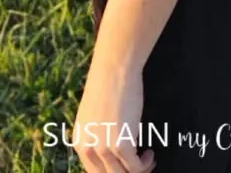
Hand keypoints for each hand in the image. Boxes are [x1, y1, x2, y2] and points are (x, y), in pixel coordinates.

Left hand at [72, 57, 155, 171]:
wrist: (113, 69)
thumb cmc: (107, 85)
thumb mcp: (93, 116)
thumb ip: (96, 136)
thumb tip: (110, 152)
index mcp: (80, 142)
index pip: (95, 172)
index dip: (113, 172)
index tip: (126, 167)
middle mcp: (89, 149)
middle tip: (140, 166)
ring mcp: (104, 148)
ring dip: (139, 170)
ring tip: (148, 160)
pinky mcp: (121, 144)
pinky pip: (136, 167)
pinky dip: (145, 164)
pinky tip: (150, 154)